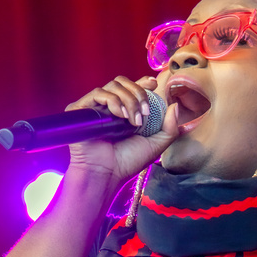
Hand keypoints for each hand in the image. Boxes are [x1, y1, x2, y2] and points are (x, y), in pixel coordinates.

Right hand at [64, 75, 179, 185]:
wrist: (106, 174)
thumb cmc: (127, 162)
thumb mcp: (155, 145)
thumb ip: (169, 128)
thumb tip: (175, 106)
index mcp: (124, 112)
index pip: (131, 88)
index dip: (142, 82)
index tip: (153, 83)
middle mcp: (109, 107)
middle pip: (123, 82)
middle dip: (139, 93)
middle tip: (145, 113)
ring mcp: (95, 107)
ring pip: (113, 85)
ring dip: (128, 100)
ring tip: (133, 121)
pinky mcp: (81, 109)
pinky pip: (98, 93)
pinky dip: (113, 101)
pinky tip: (120, 116)